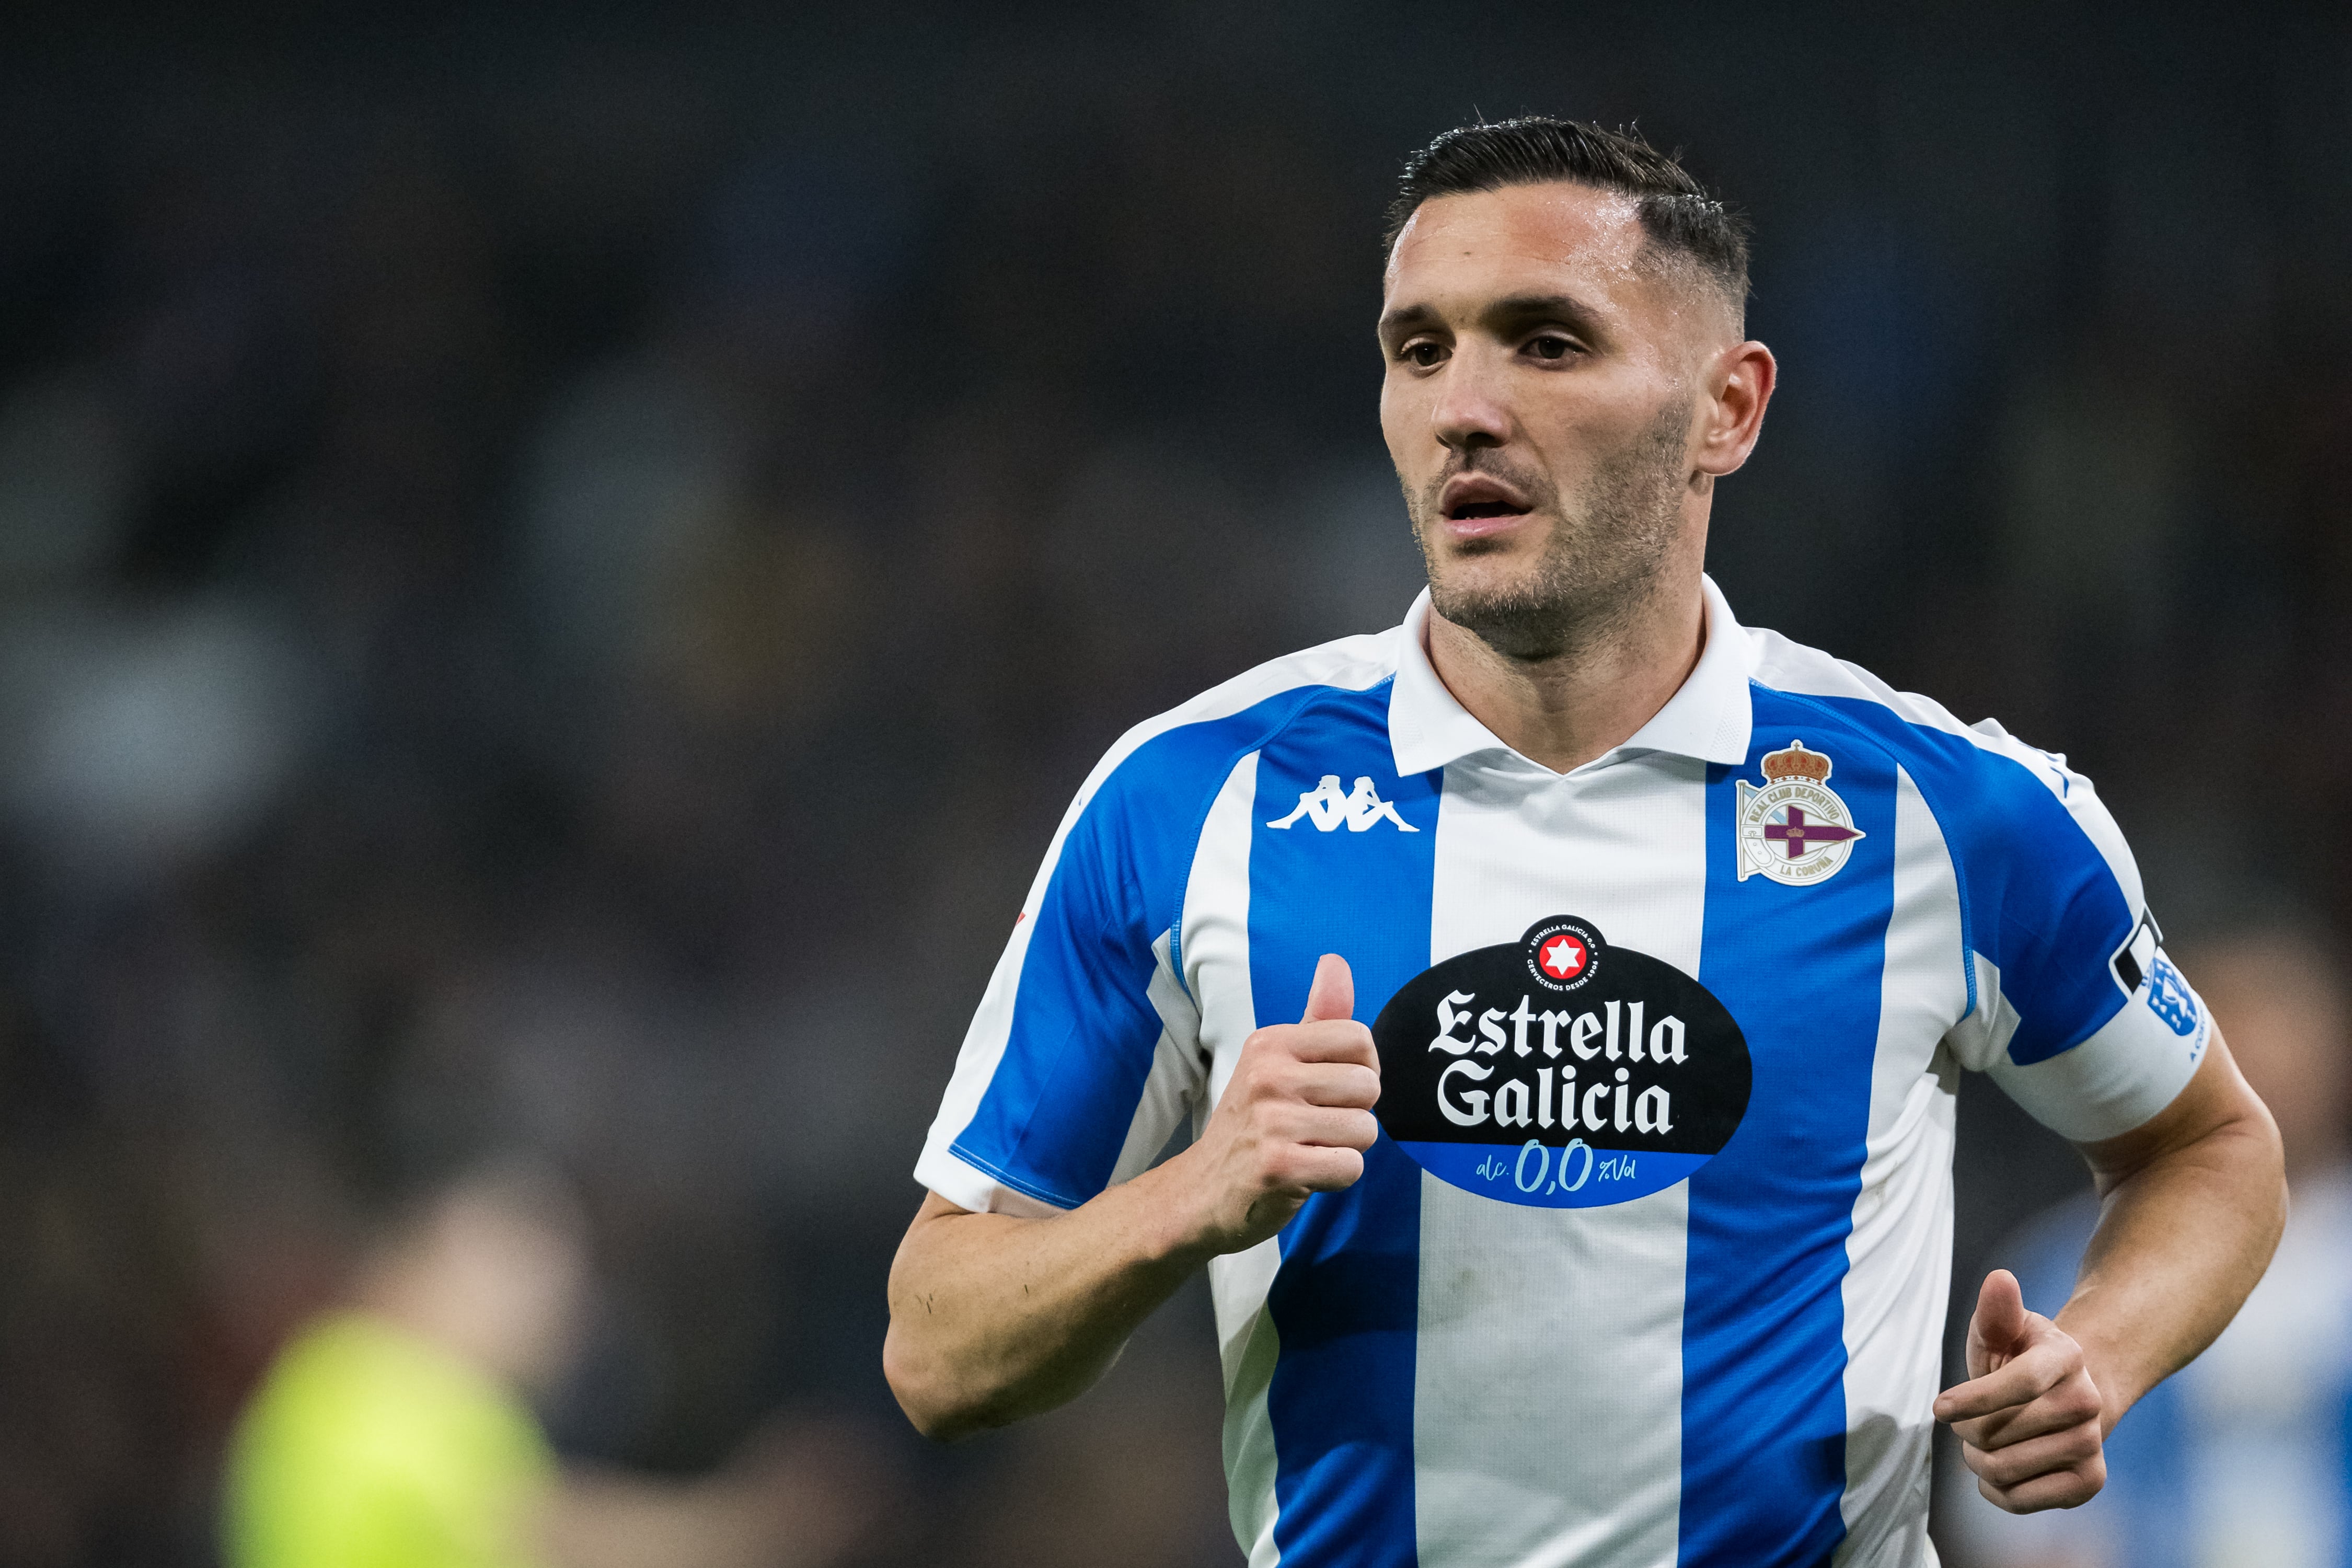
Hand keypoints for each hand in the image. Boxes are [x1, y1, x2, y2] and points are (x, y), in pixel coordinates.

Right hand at [1161, 953, 1380, 1255]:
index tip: (1329, 1090)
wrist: (1201, 1191)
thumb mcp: (1275, 1063)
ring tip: (1308, 1149)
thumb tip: (1335, 961)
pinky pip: (1351, 1167)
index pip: (1360, 1038)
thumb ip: (1316, 1017)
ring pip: (1365, 1130)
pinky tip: (1305, 1174)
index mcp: (1270, 1043)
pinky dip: (1337, 1178)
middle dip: (1354, 1114)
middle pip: (1369, 1086)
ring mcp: (1271, 1122)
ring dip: (1346, 1148)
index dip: (1360, 1070)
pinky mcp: (1279, 1167)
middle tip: (1314, 1126)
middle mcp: (1268, 1076)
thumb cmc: (1252, 1124)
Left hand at [1934, 1269, 2107, 1512]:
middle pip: (1996, 1432)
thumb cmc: (2021, 1359)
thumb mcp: (2004, 1330)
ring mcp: (2092, 1445)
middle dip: (1966, 1429)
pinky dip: (1994, 1489)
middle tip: (1967, 1421)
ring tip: (1983, 1443)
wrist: (2067, 1398)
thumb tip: (1999, 1279)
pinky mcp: (2089, 1484)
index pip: (2017, 1383)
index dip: (1971, 1399)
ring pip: (2002, 1468)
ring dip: (1976, 1459)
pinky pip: (2018, 1500)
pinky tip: (1999, 1467)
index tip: (1939, 1408)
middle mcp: (2087, 1402)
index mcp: (2067, 1357)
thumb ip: (1996, 1310)